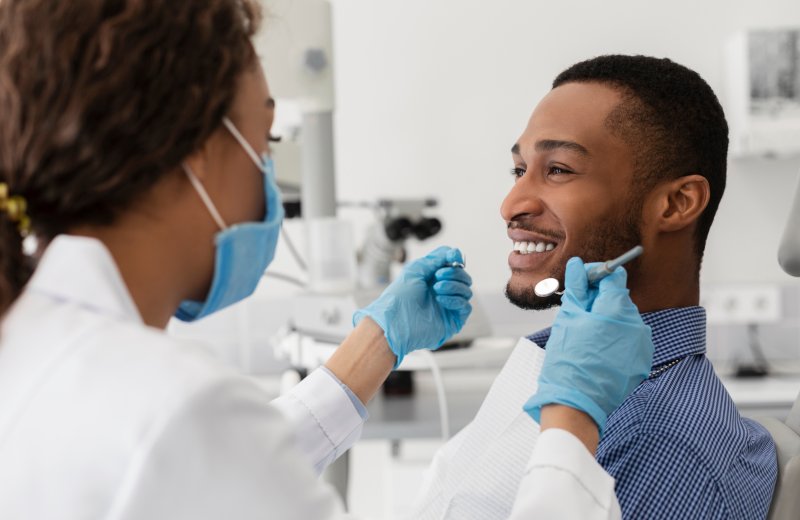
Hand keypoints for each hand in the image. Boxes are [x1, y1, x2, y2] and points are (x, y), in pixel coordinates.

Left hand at [353, 246, 472, 367]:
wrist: (395, 321)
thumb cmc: (400, 296)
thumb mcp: (416, 269)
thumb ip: (436, 259)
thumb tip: (455, 253)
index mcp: (434, 278)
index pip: (453, 265)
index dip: (455, 258)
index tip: (453, 256)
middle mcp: (443, 291)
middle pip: (463, 276)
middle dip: (454, 272)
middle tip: (438, 276)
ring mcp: (449, 306)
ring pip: (466, 290)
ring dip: (453, 285)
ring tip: (436, 289)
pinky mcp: (453, 320)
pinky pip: (465, 306)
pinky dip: (455, 300)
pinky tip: (440, 299)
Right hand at [523, 257, 653, 434]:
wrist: (576, 403)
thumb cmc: (568, 360)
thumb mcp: (568, 318)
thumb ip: (577, 289)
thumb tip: (578, 265)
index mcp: (617, 309)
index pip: (614, 276)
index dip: (596, 276)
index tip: (582, 283)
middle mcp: (637, 324)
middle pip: (619, 299)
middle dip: (599, 301)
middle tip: (578, 313)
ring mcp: (642, 345)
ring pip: (624, 320)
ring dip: (607, 321)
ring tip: (585, 337)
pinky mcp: (641, 362)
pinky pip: (629, 341)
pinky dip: (615, 340)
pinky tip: (597, 352)